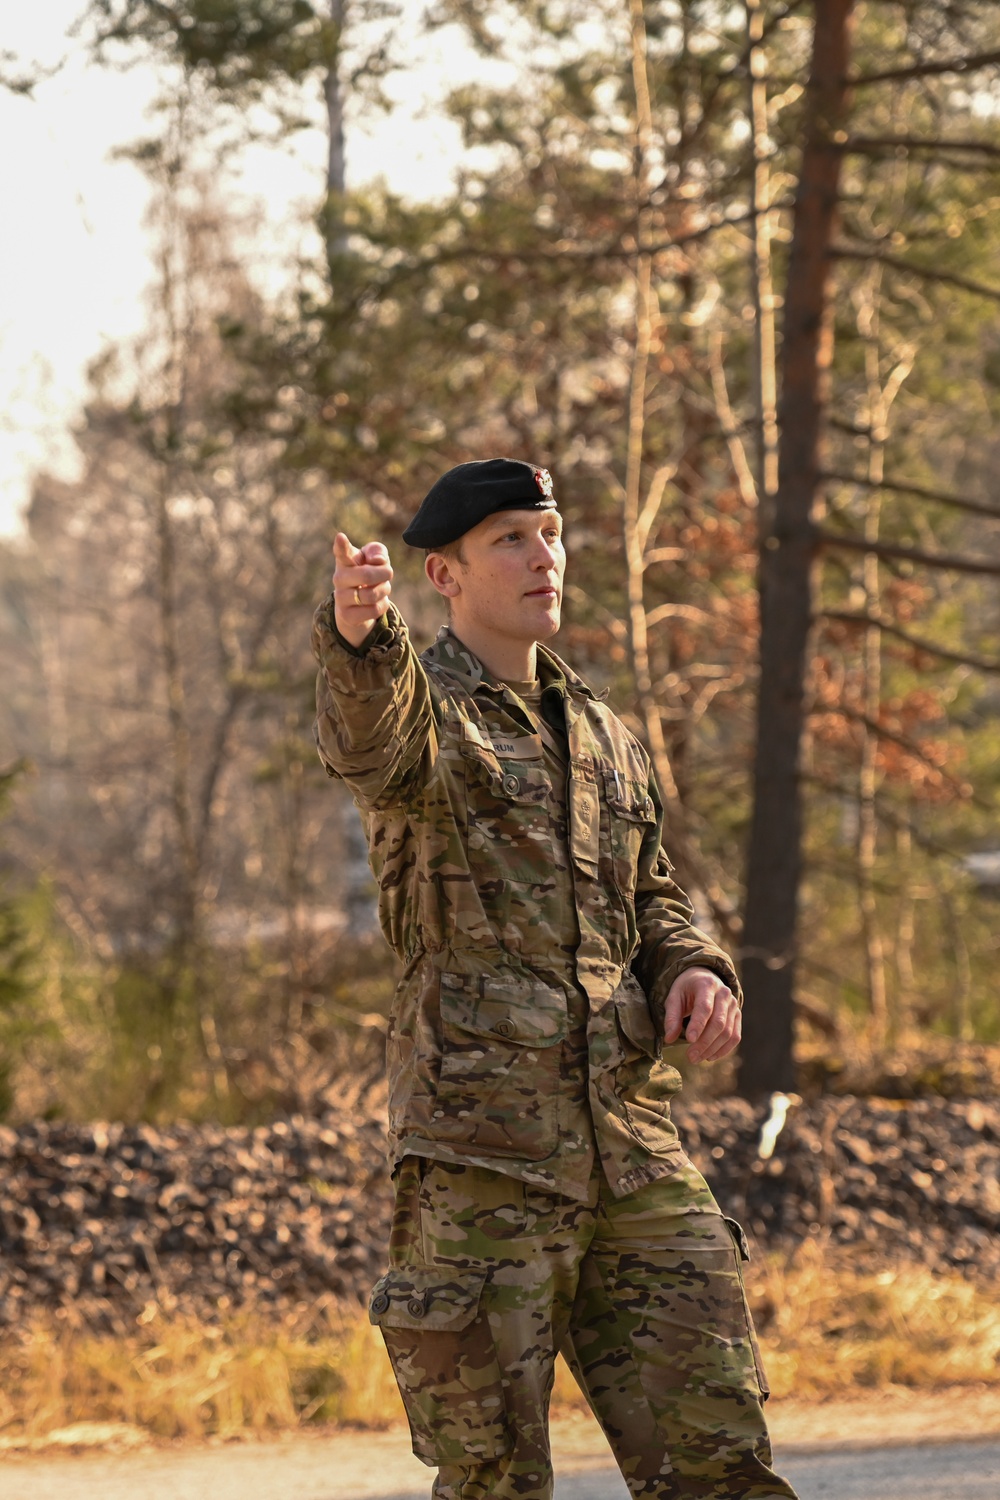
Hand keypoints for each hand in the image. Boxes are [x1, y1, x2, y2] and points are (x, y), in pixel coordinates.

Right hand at [332, 532, 392, 647]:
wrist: (357, 605)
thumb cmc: (368, 574)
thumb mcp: (375, 559)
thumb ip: (377, 551)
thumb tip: (377, 561)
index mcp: (345, 560)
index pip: (341, 552)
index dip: (341, 545)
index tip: (341, 537)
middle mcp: (339, 578)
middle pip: (367, 575)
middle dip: (384, 574)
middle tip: (388, 573)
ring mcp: (341, 598)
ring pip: (371, 595)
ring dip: (384, 590)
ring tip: (381, 588)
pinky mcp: (347, 616)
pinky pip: (374, 610)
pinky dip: (382, 605)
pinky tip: (377, 602)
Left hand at [662, 966, 740, 1062]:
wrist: (705, 978)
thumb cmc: (687, 989)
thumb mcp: (674, 997)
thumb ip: (672, 1017)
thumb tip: (669, 1038)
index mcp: (706, 984)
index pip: (705, 1007)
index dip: (698, 1025)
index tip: (689, 1040)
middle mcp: (724, 994)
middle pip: (718, 1023)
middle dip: (704, 1043)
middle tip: (690, 1057)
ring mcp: (733, 1005)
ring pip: (727, 1032)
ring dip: (712, 1049)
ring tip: (696, 1058)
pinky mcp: (737, 1015)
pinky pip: (735, 1036)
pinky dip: (723, 1049)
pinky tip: (710, 1056)